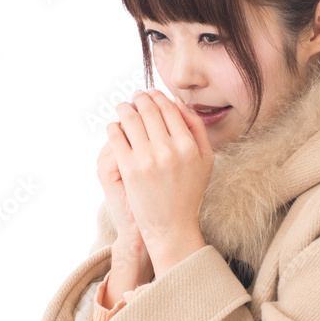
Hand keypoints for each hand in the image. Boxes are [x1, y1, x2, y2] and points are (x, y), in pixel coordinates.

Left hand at [105, 88, 214, 261]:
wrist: (171, 226)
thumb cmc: (189, 192)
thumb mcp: (205, 160)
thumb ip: (196, 128)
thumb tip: (175, 101)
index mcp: (188, 145)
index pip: (169, 108)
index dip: (157, 96)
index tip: (150, 94)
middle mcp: (168, 149)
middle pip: (149, 109)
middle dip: (140, 98)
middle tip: (135, 97)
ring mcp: (147, 158)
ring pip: (130, 118)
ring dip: (124, 108)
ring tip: (124, 108)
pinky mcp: (129, 169)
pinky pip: (116, 136)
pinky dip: (114, 127)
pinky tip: (116, 127)